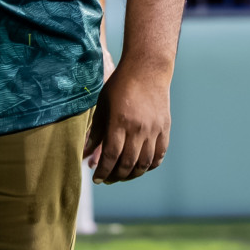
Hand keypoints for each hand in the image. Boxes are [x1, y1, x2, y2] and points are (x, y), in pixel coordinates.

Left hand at [83, 61, 171, 183]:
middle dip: (115, 176)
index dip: (103, 171)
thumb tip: (84, 152)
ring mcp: (154, 130)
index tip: (96, 178)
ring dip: (132, 175)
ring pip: (144, 163)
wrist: (147, 70)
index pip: (110, 156)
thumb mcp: (102, 106)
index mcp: (119, 122)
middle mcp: (138, 129)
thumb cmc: (120, 86)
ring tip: (121, 176)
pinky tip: (139, 168)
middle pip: (128, 164)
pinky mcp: (165, 130)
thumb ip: (95, 131)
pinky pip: (158, 155)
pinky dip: (149, 166)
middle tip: (107, 179)